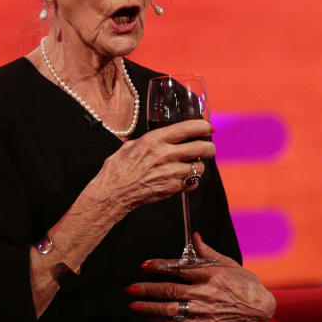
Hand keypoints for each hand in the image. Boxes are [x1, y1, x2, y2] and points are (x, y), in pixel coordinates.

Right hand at [92, 120, 215, 214]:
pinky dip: (193, 180)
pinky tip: (185, 178)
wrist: (112, 193)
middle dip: (209, 147)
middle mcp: (166, 155)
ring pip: (201, 167)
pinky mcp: (172, 188)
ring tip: (192, 164)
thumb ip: (150, 140)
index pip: (188, 128)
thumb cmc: (117, 169)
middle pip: (202, 147)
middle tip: (208, 147)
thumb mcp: (131, 145)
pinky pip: (194, 183)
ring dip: (200, 165)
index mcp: (155, 140)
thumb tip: (163, 137)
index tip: (207, 128)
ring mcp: (171, 173)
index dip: (203, 127)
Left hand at [128, 234, 275, 321]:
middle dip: (147, 289)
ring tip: (133, 305)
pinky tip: (149, 319)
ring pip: (171, 309)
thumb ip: (208, 252)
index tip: (145, 265)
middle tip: (129, 288)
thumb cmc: (246, 283)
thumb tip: (195, 237)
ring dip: (149, 308)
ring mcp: (204, 310)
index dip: (160, 267)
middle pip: (171, 290)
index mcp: (212, 273)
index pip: (180, 269)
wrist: (260, 308)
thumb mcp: (228, 263)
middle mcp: (206, 292)